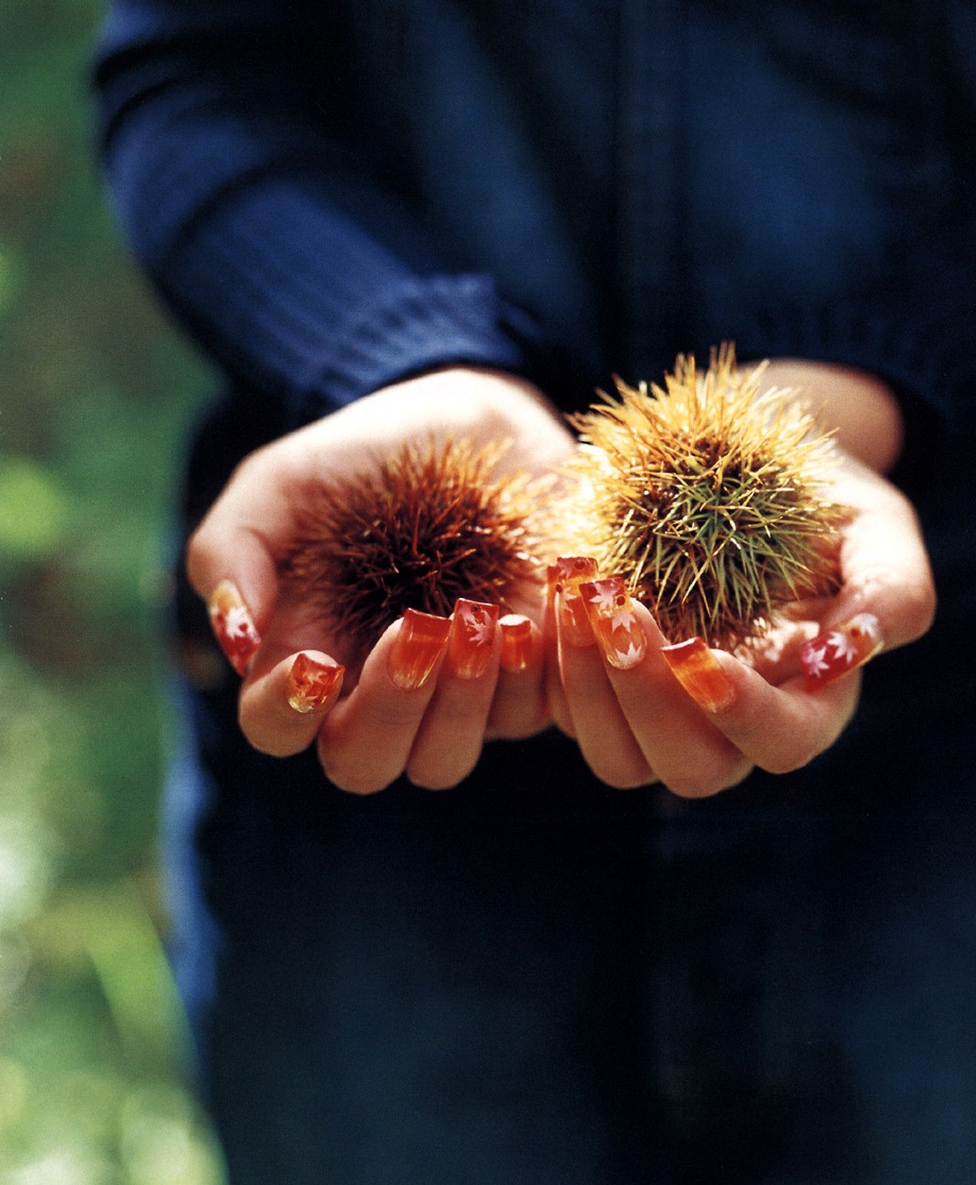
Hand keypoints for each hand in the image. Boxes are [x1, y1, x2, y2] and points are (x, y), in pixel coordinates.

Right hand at [186, 368, 576, 792]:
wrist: (481, 422)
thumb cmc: (370, 455)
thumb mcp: (285, 480)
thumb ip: (232, 549)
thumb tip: (236, 639)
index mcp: (304, 652)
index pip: (275, 729)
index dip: (286, 715)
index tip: (315, 663)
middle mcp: (375, 691)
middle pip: (362, 763)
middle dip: (387, 709)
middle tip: (417, 628)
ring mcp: (455, 694)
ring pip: (444, 758)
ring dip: (463, 699)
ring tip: (484, 616)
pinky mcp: (528, 678)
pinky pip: (529, 716)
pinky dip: (529, 674)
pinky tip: (534, 613)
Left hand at [548, 365, 933, 796]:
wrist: (740, 465)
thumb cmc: (822, 497)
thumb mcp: (876, 524)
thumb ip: (891, 588)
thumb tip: (852, 652)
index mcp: (808, 697)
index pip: (782, 742)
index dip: (741, 714)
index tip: (697, 653)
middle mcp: (731, 723)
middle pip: (691, 768)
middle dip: (648, 700)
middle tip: (620, 612)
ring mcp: (661, 711)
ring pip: (618, 754)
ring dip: (590, 682)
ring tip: (582, 592)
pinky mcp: (603, 682)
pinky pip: (566, 707)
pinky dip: (555, 654)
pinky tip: (562, 578)